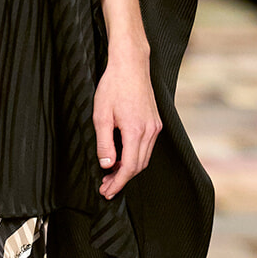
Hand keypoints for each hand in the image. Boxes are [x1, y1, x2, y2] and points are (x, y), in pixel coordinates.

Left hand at [93, 46, 161, 198]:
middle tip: (105, 187)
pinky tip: (121, 157)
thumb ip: (104, 143)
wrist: (130, 65)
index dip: (118, 183)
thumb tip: (107, 165)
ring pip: (144, 157)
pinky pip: (147, 147)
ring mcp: (155, 126)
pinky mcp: (155, 122)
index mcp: (136, 131)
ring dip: (128, 169)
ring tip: (111, 175)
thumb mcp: (101, 115)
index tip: (106, 192)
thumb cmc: (113, 86)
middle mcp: (150, 131)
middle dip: (122, 179)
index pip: (129, 167)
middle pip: (138, 166)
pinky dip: (135, 156)